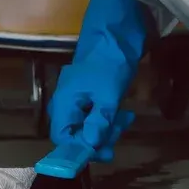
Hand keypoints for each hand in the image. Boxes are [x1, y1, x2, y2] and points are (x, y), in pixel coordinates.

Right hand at [41, 0, 148, 175]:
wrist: (115, 36)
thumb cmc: (109, 64)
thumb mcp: (108, 95)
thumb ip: (99, 122)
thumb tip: (91, 146)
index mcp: (63, 104)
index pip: (62, 138)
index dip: (79, 149)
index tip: (101, 153)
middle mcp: (65, 105)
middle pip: (76, 135)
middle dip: (99, 138)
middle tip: (119, 131)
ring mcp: (76, 100)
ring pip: (88, 127)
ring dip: (107, 128)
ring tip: (126, 118)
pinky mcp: (88, 97)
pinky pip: (94, 116)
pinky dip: (108, 119)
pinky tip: (124, 114)